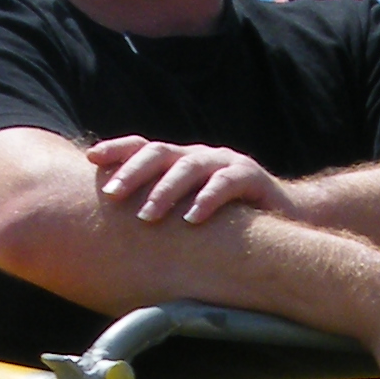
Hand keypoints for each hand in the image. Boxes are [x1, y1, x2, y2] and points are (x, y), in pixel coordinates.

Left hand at [89, 134, 288, 224]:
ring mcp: (226, 163)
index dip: (118, 149)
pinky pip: (227, 184)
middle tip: (112, 194)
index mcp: (181, 161)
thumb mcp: (189, 212)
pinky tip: (193, 218)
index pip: (144, 147)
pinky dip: (208, 199)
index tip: (92, 159)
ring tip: (148, 216)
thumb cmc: (228, 222)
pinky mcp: (252, 178)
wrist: (287, 218)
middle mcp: (200, 156)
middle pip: (160, 152)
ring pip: (190, 166)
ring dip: (166, 190)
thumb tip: (112, 231)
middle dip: (133, 172)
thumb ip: (161, 213)